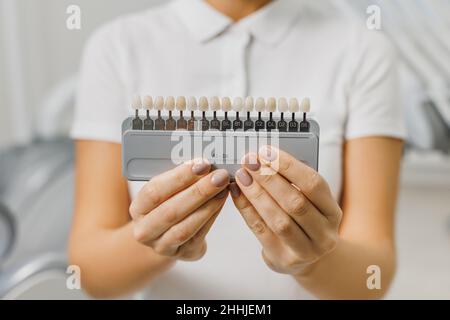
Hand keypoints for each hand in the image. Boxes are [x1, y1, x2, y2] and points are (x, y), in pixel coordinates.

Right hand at [130, 160, 229, 260]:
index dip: (178, 177)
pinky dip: (212, 216)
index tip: (201, 164)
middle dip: (198, 191)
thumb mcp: (165, 190)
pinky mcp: (183, 254)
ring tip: (223, 188)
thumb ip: (179, 178)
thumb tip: (204, 164)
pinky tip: (221, 201)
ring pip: (185, 227)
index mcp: (137, 209)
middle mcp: (145, 230)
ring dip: (208, 205)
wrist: (166, 234)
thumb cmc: (167, 203)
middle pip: (171, 211)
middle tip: (219, 176)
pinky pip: (199, 235)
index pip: (154, 192)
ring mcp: (162, 246)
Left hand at [230, 146, 341, 275]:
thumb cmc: (304, 221)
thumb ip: (294, 183)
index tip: (267, 151)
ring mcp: (306, 250)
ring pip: (278, 219)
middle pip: (295, 202)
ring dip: (257, 194)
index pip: (314, 184)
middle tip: (250, 161)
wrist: (308, 260)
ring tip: (242, 176)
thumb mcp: (309, 203)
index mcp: (333, 212)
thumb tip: (264, 158)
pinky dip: (247, 209)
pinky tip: (237, 194)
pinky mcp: (283, 259)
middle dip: (269, 178)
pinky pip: (262, 231)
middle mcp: (324, 233)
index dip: (289, 166)